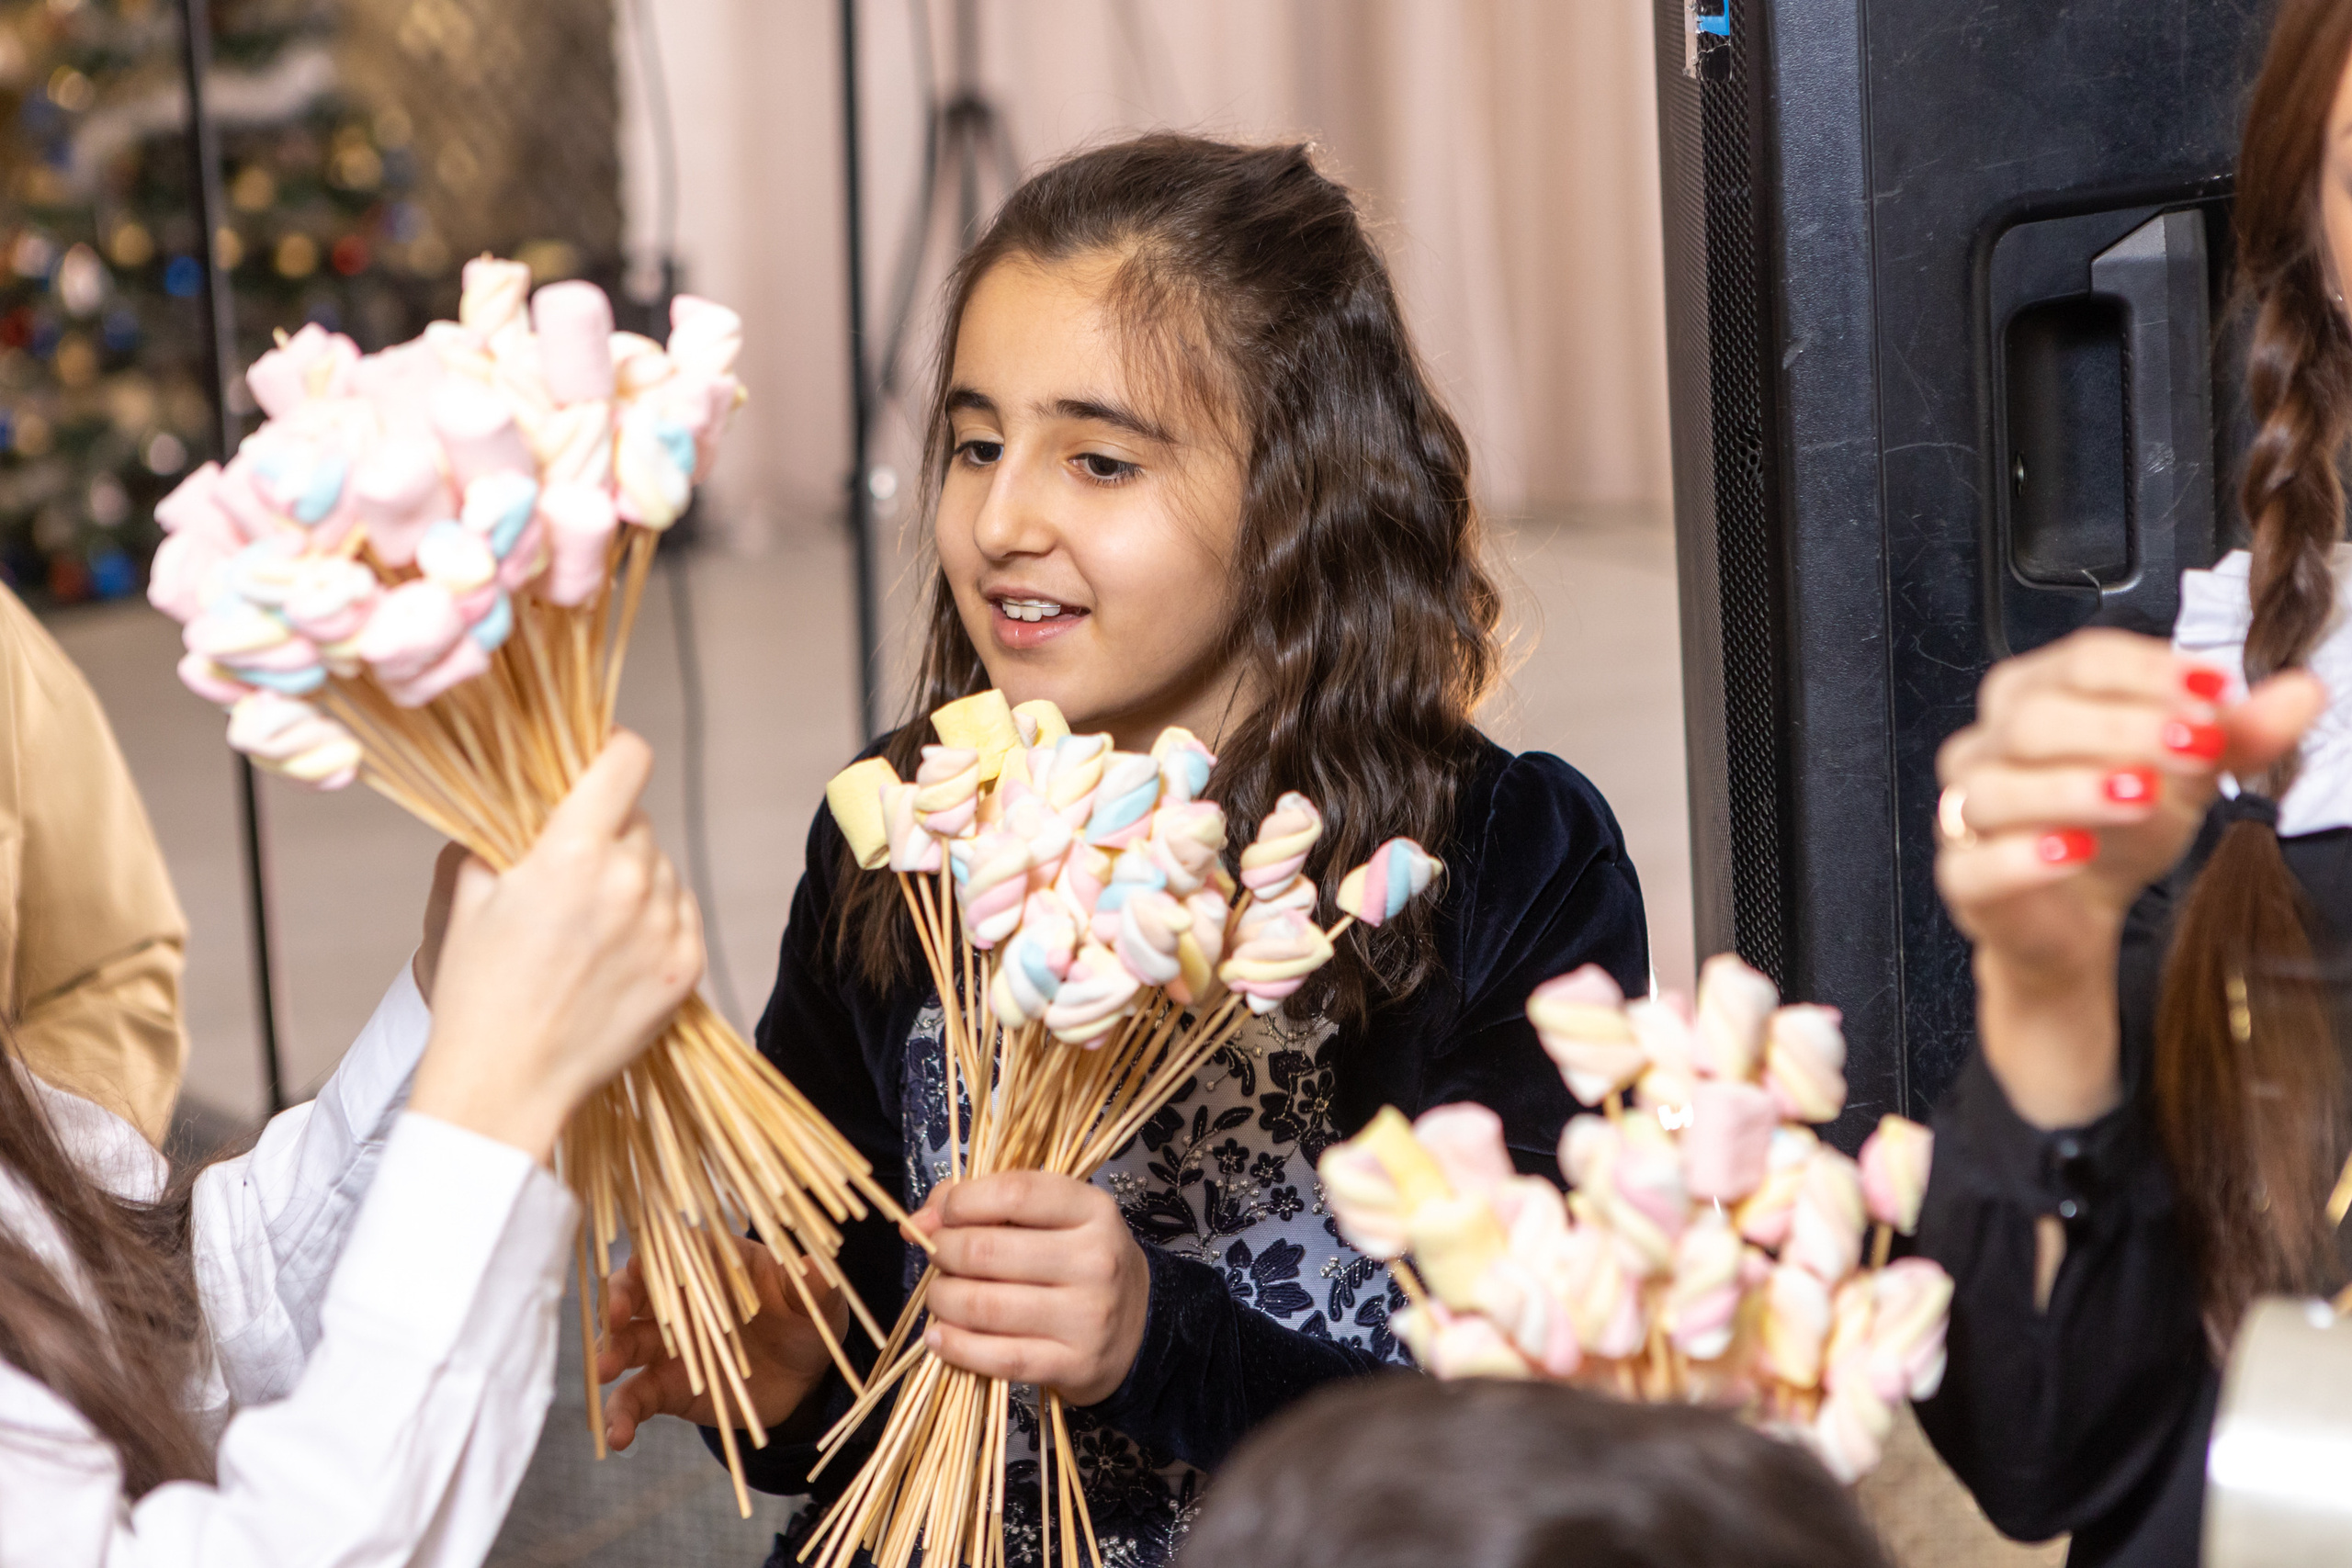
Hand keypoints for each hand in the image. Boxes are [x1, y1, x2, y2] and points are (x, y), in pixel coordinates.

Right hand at [408, 732, 703, 1159]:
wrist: (507, 1082)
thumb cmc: (479, 990)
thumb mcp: (470, 893)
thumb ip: (505, 830)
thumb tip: (525, 791)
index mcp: (574, 854)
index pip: (627, 759)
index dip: (612, 750)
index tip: (597, 765)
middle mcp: (632, 883)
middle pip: (639, 820)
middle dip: (606, 834)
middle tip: (568, 875)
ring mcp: (666, 928)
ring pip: (662, 868)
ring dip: (633, 880)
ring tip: (586, 927)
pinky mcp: (687, 967)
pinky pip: (681, 913)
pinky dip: (654, 920)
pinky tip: (612, 952)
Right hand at [596, 1238, 844, 1448]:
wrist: (803, 1375)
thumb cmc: (807, 1320)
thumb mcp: (818, 1303)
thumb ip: (813, 1286)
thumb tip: (813, 1266)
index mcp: (716, 1264)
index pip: (678, 1250)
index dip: (657, 1255)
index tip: (641, 1266)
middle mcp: (683, 1300)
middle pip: (639, 1291)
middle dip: (621, 1299)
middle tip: (616, 1316)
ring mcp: (669, 1344)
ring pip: (627, 1342)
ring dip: (610, 1352)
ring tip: (604, 1370)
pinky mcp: (666, 1386)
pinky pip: (635, 1398)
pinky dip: (621, 1415)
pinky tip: (616, 1436)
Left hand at [912, 1172, 1148, 1406]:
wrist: (1142, 1328)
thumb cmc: (1083, 1262)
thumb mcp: (1055, 1218)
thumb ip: (991, 1203)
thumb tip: (920, 1219)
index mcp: (1092, 1210)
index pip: (1014, 1193)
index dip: (962, 1201)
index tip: (942, 1214)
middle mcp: (1095, 1260)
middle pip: (987, 1251)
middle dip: (942, 1252)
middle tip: (935, 1256)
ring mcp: (1086, 1317)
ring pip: (985, 1306)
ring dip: (942, 1300)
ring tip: (939, 1297)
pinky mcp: (1073, 1364)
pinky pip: (998, 1358)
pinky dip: (956, 1347)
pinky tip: (940, 1338)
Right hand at [1934, 629, 2323, 1124]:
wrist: (2076, 915)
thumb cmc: (2115, 828)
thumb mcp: (2187, 773)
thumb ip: (2239, 733)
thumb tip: (2302, 692)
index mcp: (2034, 697)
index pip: (2079, 660)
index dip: (2147, 670)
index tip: (2215, 690)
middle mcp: (1987, 746)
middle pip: (2033, 716)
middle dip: (2120, 726)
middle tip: (2192, 745)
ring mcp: (1965, 813)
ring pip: (1996, 788)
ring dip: (2074, 788)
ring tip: (2141, 798)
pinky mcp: (1963, 878)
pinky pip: (1975, 863)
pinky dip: (2025, 857)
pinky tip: (2077, 851)